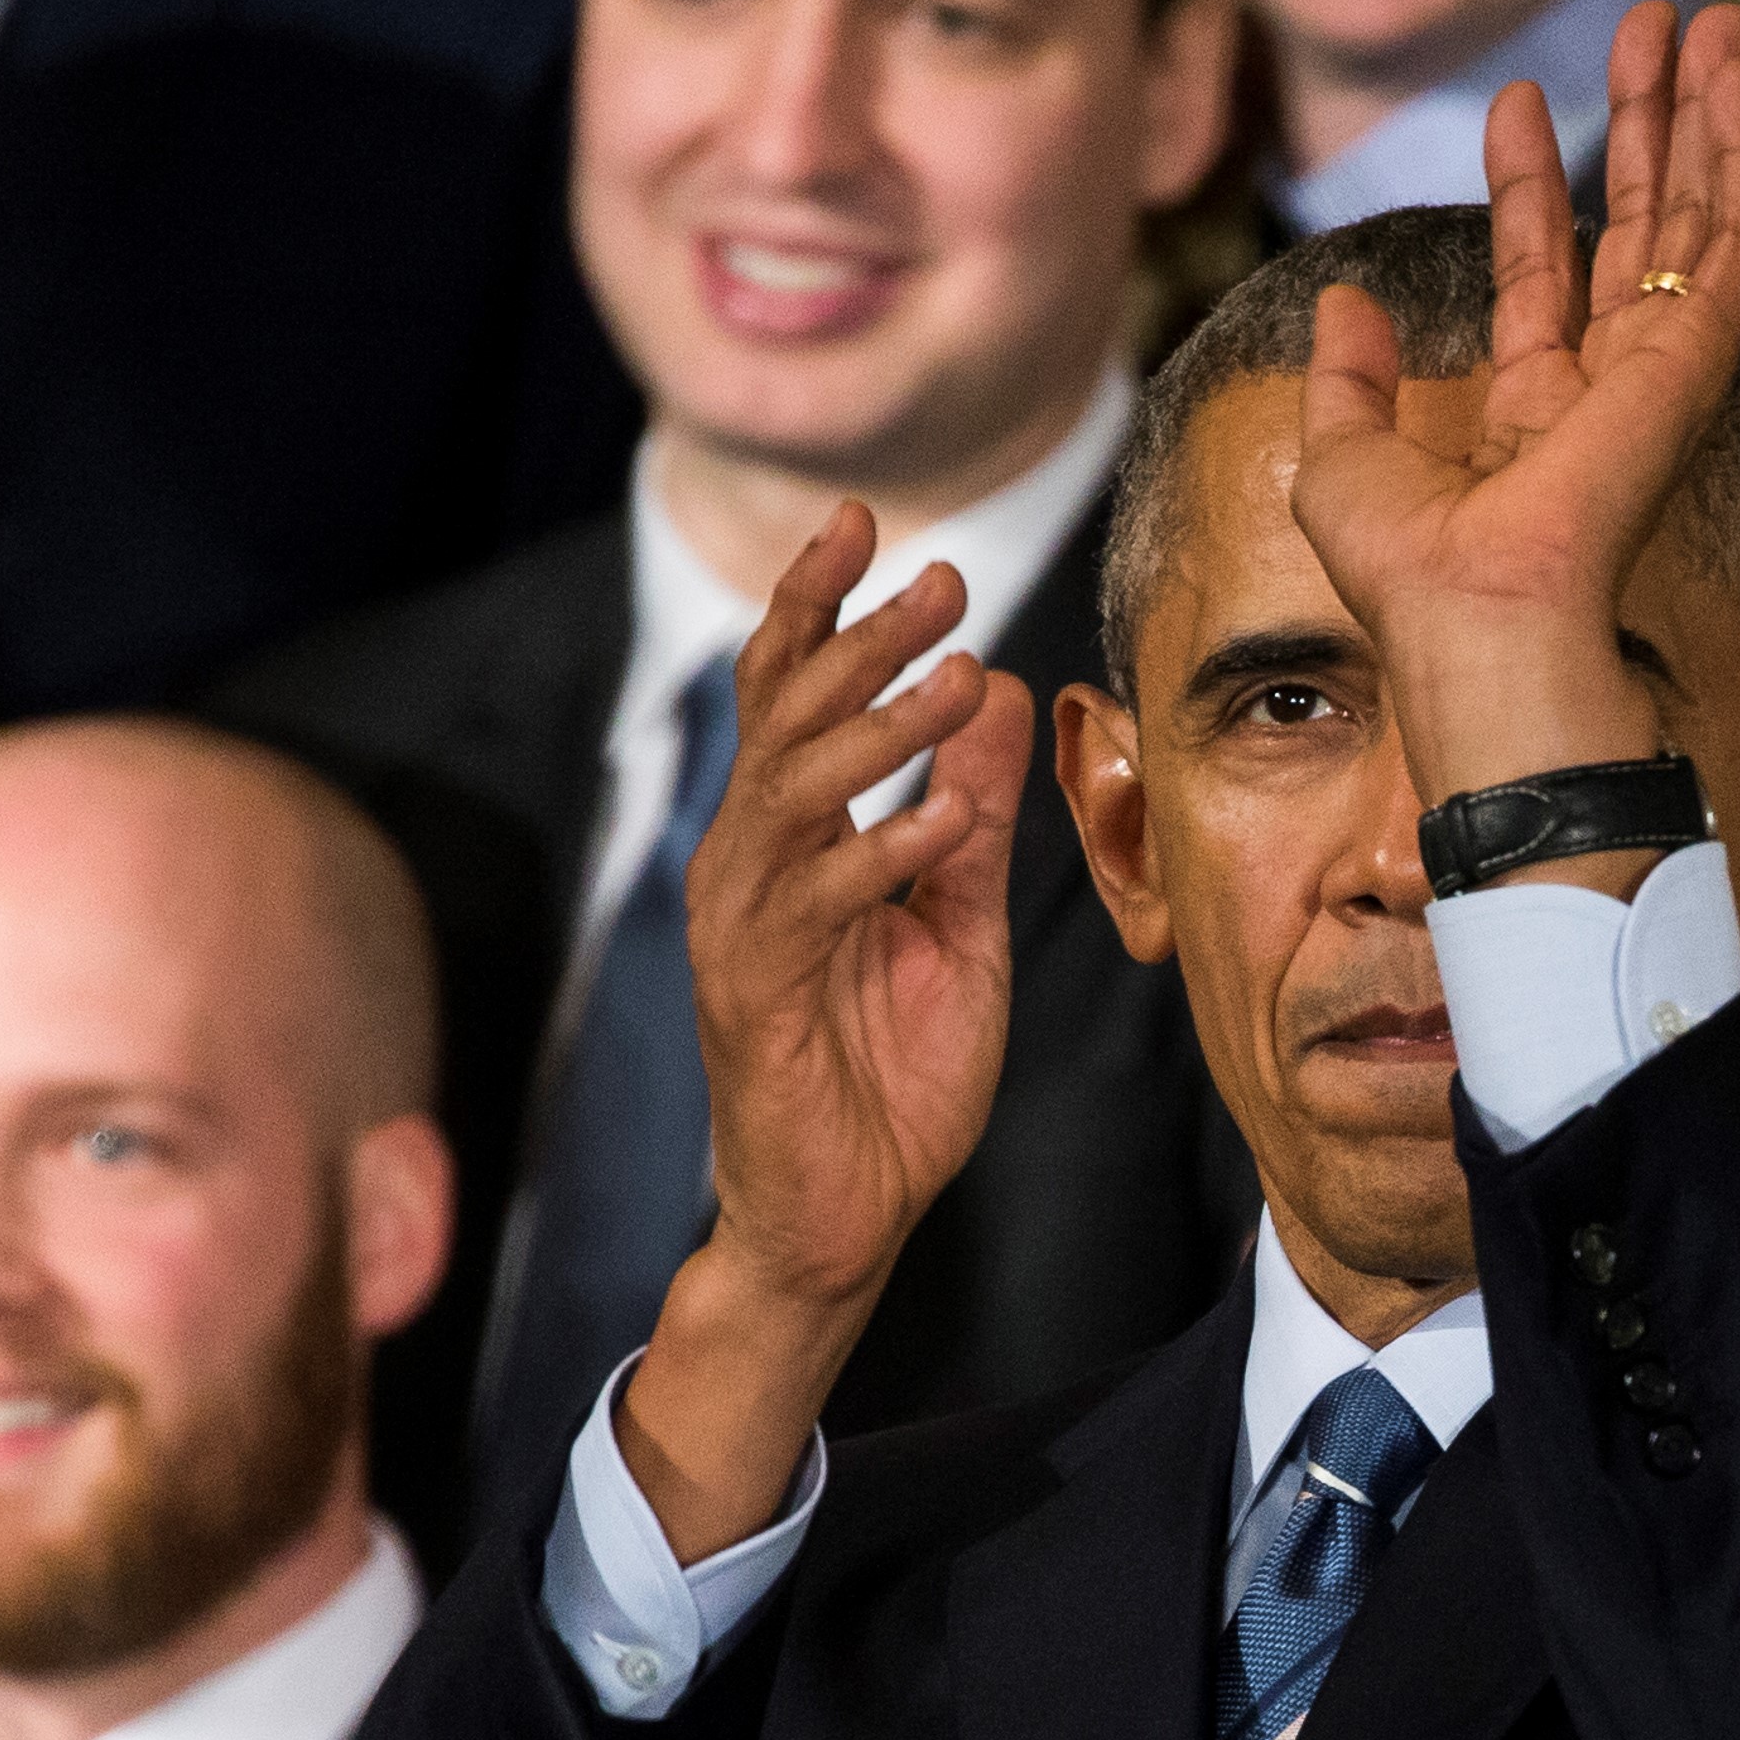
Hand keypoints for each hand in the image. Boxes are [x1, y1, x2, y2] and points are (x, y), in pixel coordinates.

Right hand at [618, 504, 1032, 1560]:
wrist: (845, 1216)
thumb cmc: (890, 1077)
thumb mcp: (958, 924)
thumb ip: (969, 815)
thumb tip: (998, 689)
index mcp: (789, 842)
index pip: (791, 698)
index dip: (820, 607)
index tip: (869, 523)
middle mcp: (747, 867)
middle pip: (785, 721)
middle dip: (858, 639)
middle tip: (940, 575)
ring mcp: (742, 929)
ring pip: (791, 797)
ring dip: (876, 733)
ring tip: (954, 676)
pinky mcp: (751, 996)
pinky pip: (813, 908)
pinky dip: (879, 858)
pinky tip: (942, 825)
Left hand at [1290, 1, 1739, 832]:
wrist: (1477, 617)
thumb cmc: (1412, 577)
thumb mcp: (1342, 461)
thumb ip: (1348, 378)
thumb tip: (1345, 300)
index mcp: (1531, 417)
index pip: (1540, 274)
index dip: (1527, 186)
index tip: (1518, 104)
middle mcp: (1608, 392)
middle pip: (1638, 230)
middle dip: (1645, 127)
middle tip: (1648, 31)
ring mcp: (1661, 375)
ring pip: (1701, 221)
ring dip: (1705, 118)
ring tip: (1705, 25)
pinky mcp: (1697, 361)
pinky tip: (1734, 84)